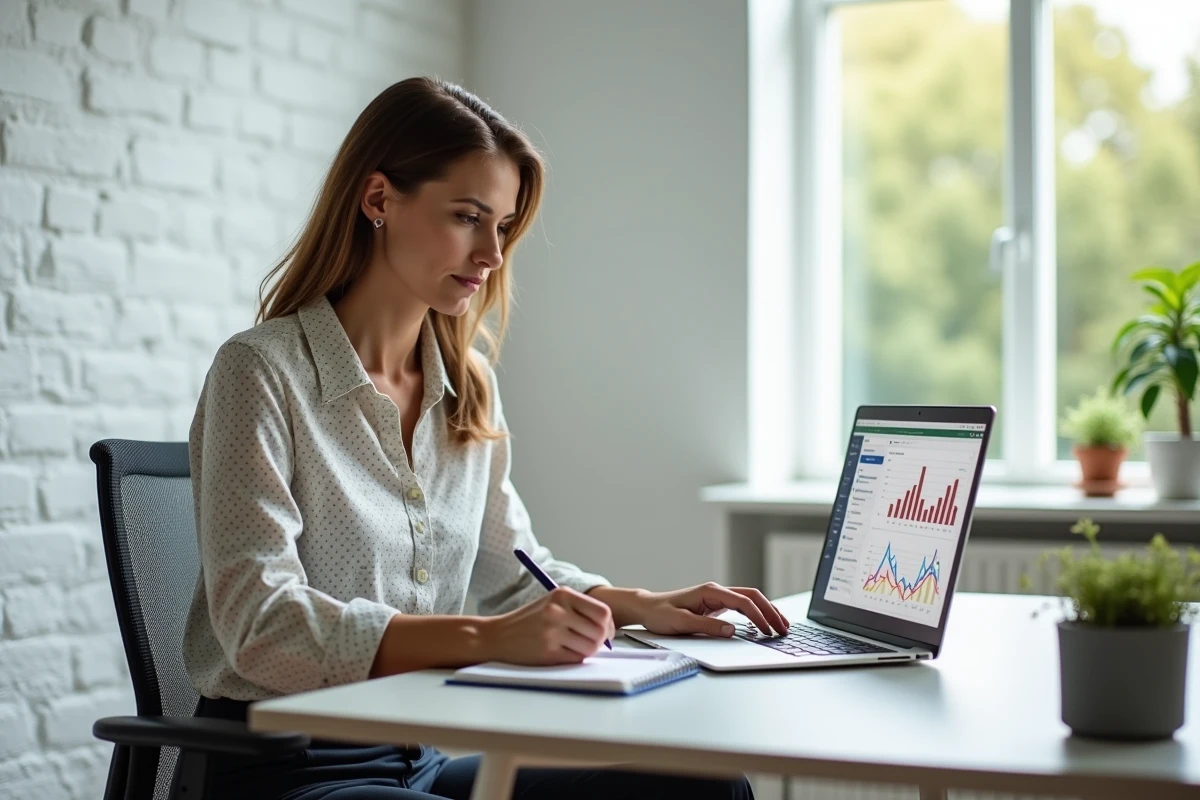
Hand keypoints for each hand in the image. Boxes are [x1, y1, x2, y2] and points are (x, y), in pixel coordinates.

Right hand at [482, 587, 615, 664]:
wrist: (498, 636)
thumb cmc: (529, 621)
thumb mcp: (553, 604)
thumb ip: (579, 610)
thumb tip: (609, 628)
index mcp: (563, 595)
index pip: (603, 612)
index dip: (608, 625)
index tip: (606, 633)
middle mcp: (558, 611)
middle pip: (599, 632)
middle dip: (599, 641)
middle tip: (590, 643)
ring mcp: (552, 631)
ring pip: (590, 648)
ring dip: (586, 651)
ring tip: (574, 647)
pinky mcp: (548, 651)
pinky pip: (576, 658)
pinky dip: (574, 658)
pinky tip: (562, 653)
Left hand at [633, 583, 789, 637]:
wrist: (647, 608)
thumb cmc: (660, 614)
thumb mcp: (681, 623)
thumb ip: (707, 627)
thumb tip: (732, 631)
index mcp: (710, 592)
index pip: (743, 602)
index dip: (759, 617)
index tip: (768, 632)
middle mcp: (716, 591)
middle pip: (753, 596)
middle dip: (771, 611)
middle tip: (785, 629)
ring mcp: (717, 597)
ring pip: (749, 599)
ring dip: (766, 611)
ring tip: (781, 626)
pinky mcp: (715, 604)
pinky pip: (742, 606)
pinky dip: (756, 614)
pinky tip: (763, 624)